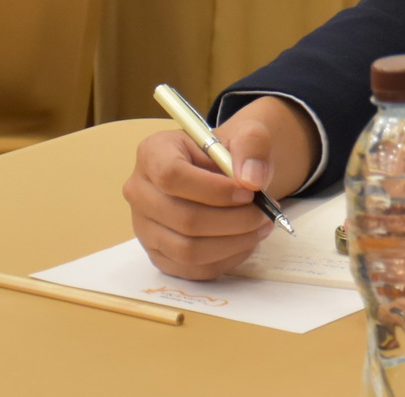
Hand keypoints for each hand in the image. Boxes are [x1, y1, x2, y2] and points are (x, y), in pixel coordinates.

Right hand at [123, 105, 294, 280]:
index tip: (249, 192)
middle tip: (264, 213)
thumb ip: (253, 147)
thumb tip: (253, 180)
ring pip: (187, 249)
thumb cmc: (231, 152)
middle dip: (233, 220)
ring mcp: (145, 227)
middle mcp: (140, 191)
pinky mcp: (158, 254)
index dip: (215, 190)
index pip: (172, 176)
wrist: (226, 172)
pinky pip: (192, 269)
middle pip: (183, 218)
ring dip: (233, 243)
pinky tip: (246, 241)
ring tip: (261, 227)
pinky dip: (226, 259)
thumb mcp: (248, 134)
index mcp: (153, 153)